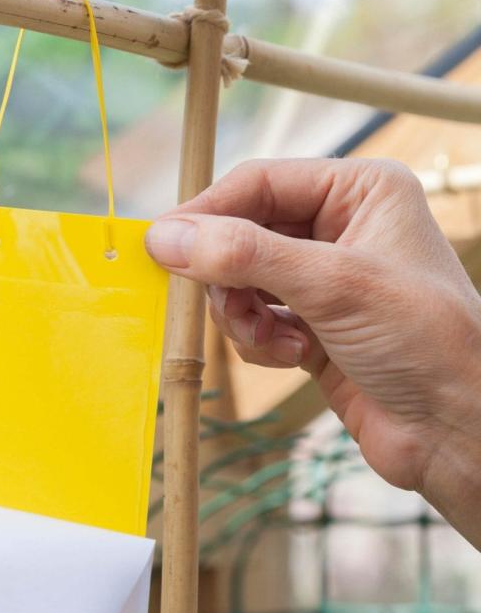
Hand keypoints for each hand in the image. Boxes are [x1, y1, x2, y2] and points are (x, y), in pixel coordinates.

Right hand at [145, 158, 480, 547]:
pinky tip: (292, 356)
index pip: (259, 184)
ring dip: (244, 316)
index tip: (160, 244)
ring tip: (276, 341)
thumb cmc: (424, 342)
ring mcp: (322, 280)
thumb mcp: (331, 285)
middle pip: (241, 234)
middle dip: (229, 277)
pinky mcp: (309, 326)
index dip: (207, 213)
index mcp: (358, 192)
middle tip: (223, 304)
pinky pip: (253, 321)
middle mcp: (339, 228)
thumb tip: (164, 238)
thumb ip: (244, 255)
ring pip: (240, 282)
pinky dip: (259, 341)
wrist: (454, 429)